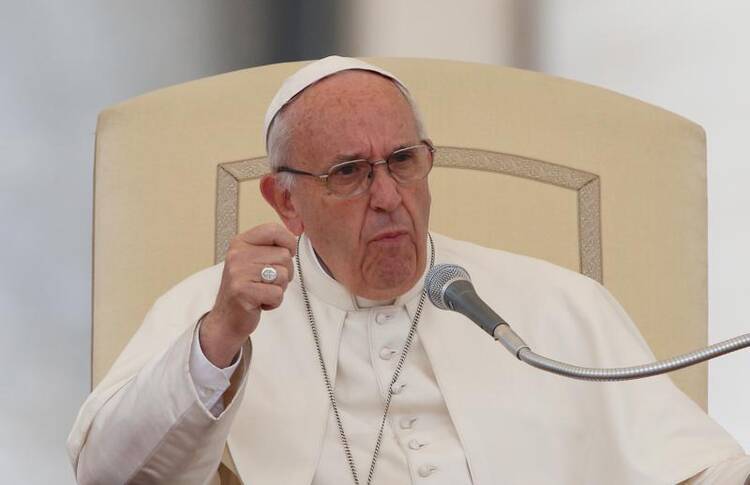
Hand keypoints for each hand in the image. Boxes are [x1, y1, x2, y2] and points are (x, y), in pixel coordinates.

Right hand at [200, 223, 295, 366]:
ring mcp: (238, 273)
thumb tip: (295, 237)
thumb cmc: (246, 288)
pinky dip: (274, 302)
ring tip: (262, 291)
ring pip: (283, 275)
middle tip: (267, 282)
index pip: (273, 230)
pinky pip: (277, 294)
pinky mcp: (243, 292)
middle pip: (284, 256)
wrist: (226, 318)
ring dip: (279, 288)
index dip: (288, 242)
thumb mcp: (253, 260)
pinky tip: (260, 302)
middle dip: (284, 273)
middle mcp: (237, 255)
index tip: (287, 254)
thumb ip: (271, 247)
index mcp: (240, 243)